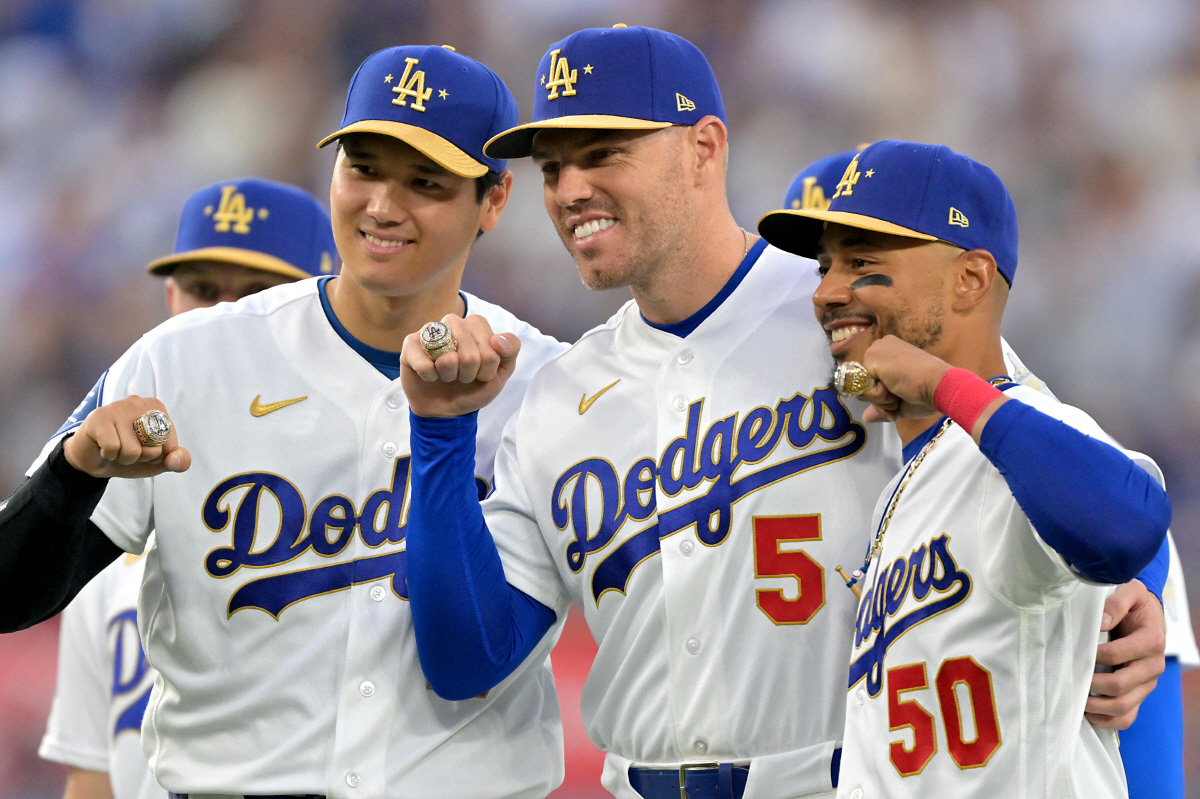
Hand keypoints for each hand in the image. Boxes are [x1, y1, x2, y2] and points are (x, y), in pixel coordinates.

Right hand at [63, 396, 190, 477]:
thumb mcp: (158, 461)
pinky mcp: (98, 417)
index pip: (170, 445)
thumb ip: (178, 461)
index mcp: (157, 408)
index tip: (143, 448)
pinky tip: (103, 447)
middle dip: (141, 458)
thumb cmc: (129, 455)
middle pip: (154, 447)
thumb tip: (175, 461)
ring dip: (123, 458)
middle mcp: (138, 402)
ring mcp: (117, 407)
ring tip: (115, 448)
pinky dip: (109, 455)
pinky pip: (113, 448)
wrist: (95, 460)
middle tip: (128, 449)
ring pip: (132, 450)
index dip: (157, 456)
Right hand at [400, 314, 520, 417]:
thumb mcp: (500, 372)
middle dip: (469, 372)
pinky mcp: (410, 345)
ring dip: (450, 374)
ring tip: (447, 376)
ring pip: (447, 353)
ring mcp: (430, 332)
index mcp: (476, 326)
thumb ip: (510, 351)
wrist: (447, 409)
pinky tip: (430, 376)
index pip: (490, 341)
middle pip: (469, 348)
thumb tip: (497, 339)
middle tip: (463, 377)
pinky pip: (424, 362)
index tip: (482, 373)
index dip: (488, 364)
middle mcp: (453, 323)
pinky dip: (430, 376)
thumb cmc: (473, 387)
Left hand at [855, 336, 950, 422]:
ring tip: (901, 389)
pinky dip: (880, 397)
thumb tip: (866, 417)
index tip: (903, 393)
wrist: (939, 385)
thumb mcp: (900, 403)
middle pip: (864, 385)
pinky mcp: (872, 358)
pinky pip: (864, 390)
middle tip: (903, 393)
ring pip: (863, 388)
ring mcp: (875, 350)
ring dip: (882, 399)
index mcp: (888, 353)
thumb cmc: (927, 393)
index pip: (870, 381)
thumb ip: (881, 407)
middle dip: (881, 398)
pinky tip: (897, 386)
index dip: (884, 396)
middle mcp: (880, 347)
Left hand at [1086, 579, 1165, 728]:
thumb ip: (1116, 603)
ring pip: (1124, 707)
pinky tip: (1087, 713)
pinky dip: (1107, 721)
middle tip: (1068, 679)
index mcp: (1151, 641)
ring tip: (1074, 699)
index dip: (1093, 657)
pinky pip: (1127, 717)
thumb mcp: (1130, 592)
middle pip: (1120, 686)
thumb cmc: (1135, 603)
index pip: (1117, 655)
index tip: (1074, 652)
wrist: (1147, 614)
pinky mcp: (1140, 693)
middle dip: (1091, 685)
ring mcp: (1146, 683)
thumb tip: (1100, 621)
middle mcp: (1153, 666)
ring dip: (1096, 707)